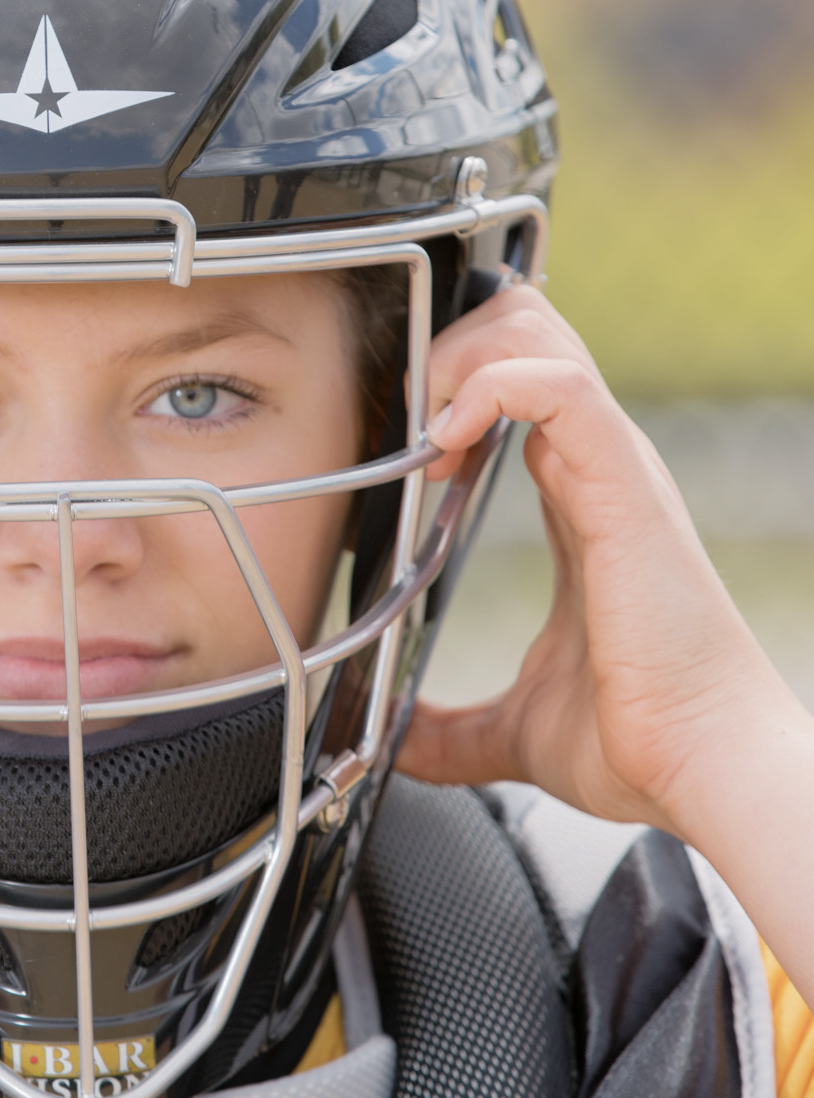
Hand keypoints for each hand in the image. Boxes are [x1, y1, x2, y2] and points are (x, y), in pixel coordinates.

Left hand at [400, 285, 798, 837]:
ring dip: (458, 359)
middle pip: (524, 328)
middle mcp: (597, 468)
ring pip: (536, 333)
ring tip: (424, 432)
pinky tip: (446, 443)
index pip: (515, 383)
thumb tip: (395, 742)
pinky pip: (555, 383)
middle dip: (446, 348)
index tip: (400, 451)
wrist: (704, 769)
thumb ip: (451, 729)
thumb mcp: (516, 728)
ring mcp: (613, 469)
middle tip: (404, 430)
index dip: (447, 384)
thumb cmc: (642, 742)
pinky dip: (487, 388)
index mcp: (578, 500)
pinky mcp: (621, 484)